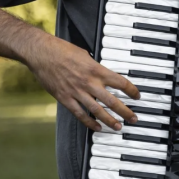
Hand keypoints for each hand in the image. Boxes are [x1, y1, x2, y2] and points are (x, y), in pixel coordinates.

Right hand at [26, 35, 140, 131]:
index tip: (137, 95)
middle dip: (125, 111)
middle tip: (133, 118)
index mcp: (96, 69)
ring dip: (110, 120)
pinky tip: (97, 128)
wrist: (41, 53)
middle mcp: (89, 82)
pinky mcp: (65, 99)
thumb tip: (102, 73)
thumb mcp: (84, 54)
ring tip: (118, 127)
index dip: (131, 90)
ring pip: (97, 111)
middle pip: (112, 101)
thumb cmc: (62, 50)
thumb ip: (94, 66)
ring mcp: (76, 92)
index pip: (120, 82)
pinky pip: (80, 114)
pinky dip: (89, 123)